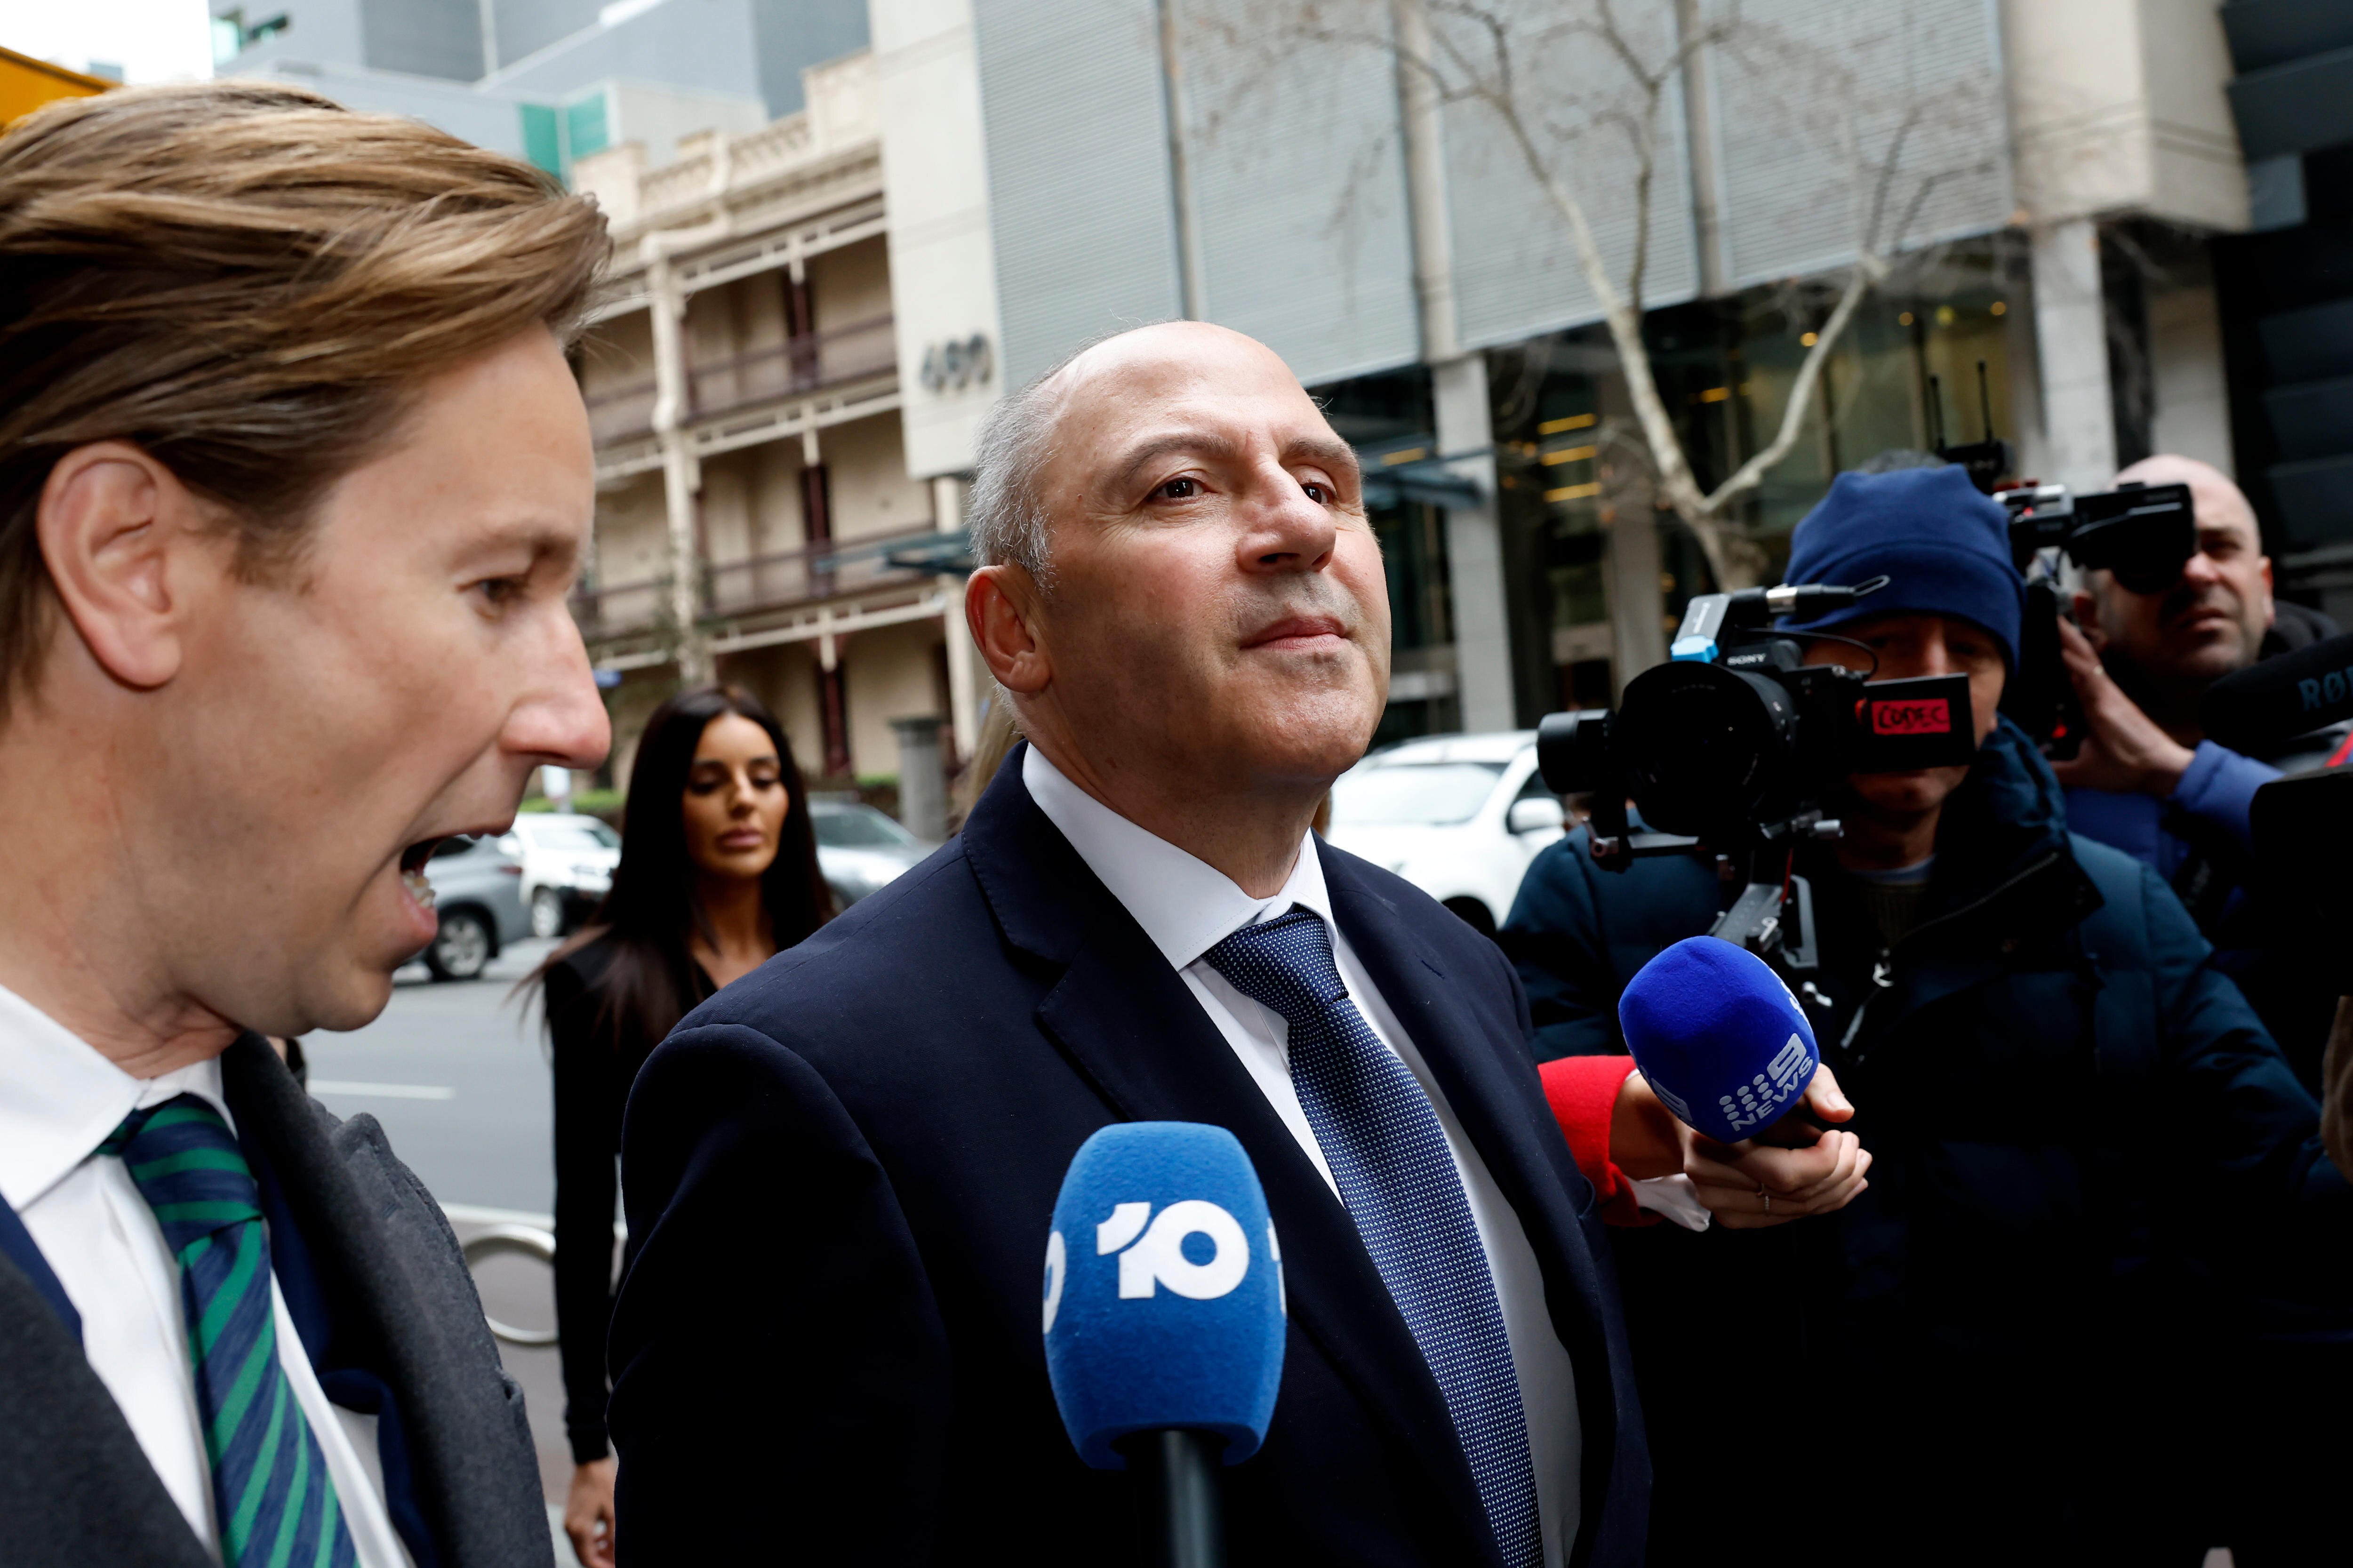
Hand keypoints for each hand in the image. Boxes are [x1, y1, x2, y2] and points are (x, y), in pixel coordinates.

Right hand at [565, 1458, 615, 1567]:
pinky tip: (605, 1539)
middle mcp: (570, 1529)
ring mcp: (569, 1523)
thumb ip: (612, 1536)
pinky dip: (592, 1542)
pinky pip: (581, 1537)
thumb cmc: (603, 1484)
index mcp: (579, 1529)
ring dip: (597, 1552)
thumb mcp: (613, 1512)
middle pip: (583, 1556)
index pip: (588, 1560)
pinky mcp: (571, 1518)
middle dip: (600, 1562)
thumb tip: (615, 1555)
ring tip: (614, 1552)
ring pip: (582, 1548)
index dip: (601, 1567)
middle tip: (616, 1562)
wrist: (590, 1463)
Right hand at [1677, 1063, 1870, 1228]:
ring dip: (1836, 1192)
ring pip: (1793, 1210)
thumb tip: (1843, 1113)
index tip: (1842, 1135)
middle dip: (1839, 1175)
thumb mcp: (1777, 1069)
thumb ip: (1813, 1085)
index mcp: (1712, 1137)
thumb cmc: (1740, 1081)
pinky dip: (1819, 1203)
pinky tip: (1843, 1185)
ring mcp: (1713, 1199)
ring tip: (1858, 1166)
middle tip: (1859, 1150)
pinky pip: (1783, 1217)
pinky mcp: (1726, 1213)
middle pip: (1793, 1196)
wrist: (1692, 1104)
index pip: (1786, 1174)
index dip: (1826, 1161)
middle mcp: (1706, 1174)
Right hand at [2049, 615, 2194, 797]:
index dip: (2062, 648)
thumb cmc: (2128, 769)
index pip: (2078, 668)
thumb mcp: (2086, 773)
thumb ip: (2055, 769)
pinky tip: (2072, 656)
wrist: (2165, 769)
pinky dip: (2081, 658)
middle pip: (2084, 655)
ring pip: (2091, 661)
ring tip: (2057, 626)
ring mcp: (2112, 694)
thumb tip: (2028, 765)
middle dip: (2067, 634)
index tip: (2046, 629)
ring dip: (2075, 642)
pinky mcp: (2115, 700)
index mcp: (2098, 705)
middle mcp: (2106, 693)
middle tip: (2049, 615)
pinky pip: (2094, 671)